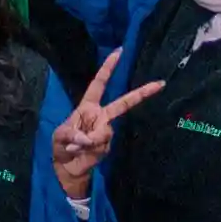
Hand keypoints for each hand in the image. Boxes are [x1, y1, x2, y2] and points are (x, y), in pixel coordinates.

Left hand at [49, 44, 162, 208]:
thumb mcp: (60, 137)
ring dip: (89, 140)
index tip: (119, 52)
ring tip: (77, 147)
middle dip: (142, 93)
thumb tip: (88, 138)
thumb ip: (72, 135)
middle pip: (124, 102)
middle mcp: (101, 115)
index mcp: (88, 106)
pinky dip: (90, 150)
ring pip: (105, 131)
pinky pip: (103, 144)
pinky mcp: (108, 144)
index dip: (108, 68)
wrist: (67, 169)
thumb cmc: (61, 147)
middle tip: (160, 84)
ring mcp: (106, 130)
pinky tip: (83, 153)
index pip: (99, 83)